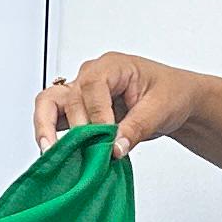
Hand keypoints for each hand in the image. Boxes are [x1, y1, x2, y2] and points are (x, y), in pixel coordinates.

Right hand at [32, 51, 201, 156]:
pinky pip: (54, 119)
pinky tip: (55, 155)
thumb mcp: (160, 109)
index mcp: (112, 66)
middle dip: (76, 129)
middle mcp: (91, 76)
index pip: (91, 86)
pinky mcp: (78, 112)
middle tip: (88, 154)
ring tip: (52, 154)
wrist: (174, 100)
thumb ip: (136, 128)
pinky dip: (51, 136)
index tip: (106, 139)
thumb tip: (114, 148)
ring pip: (49, 104)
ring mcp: (81, 93)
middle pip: (67, 98)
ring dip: (46, 129)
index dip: (96, 115)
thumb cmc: (170, 94)